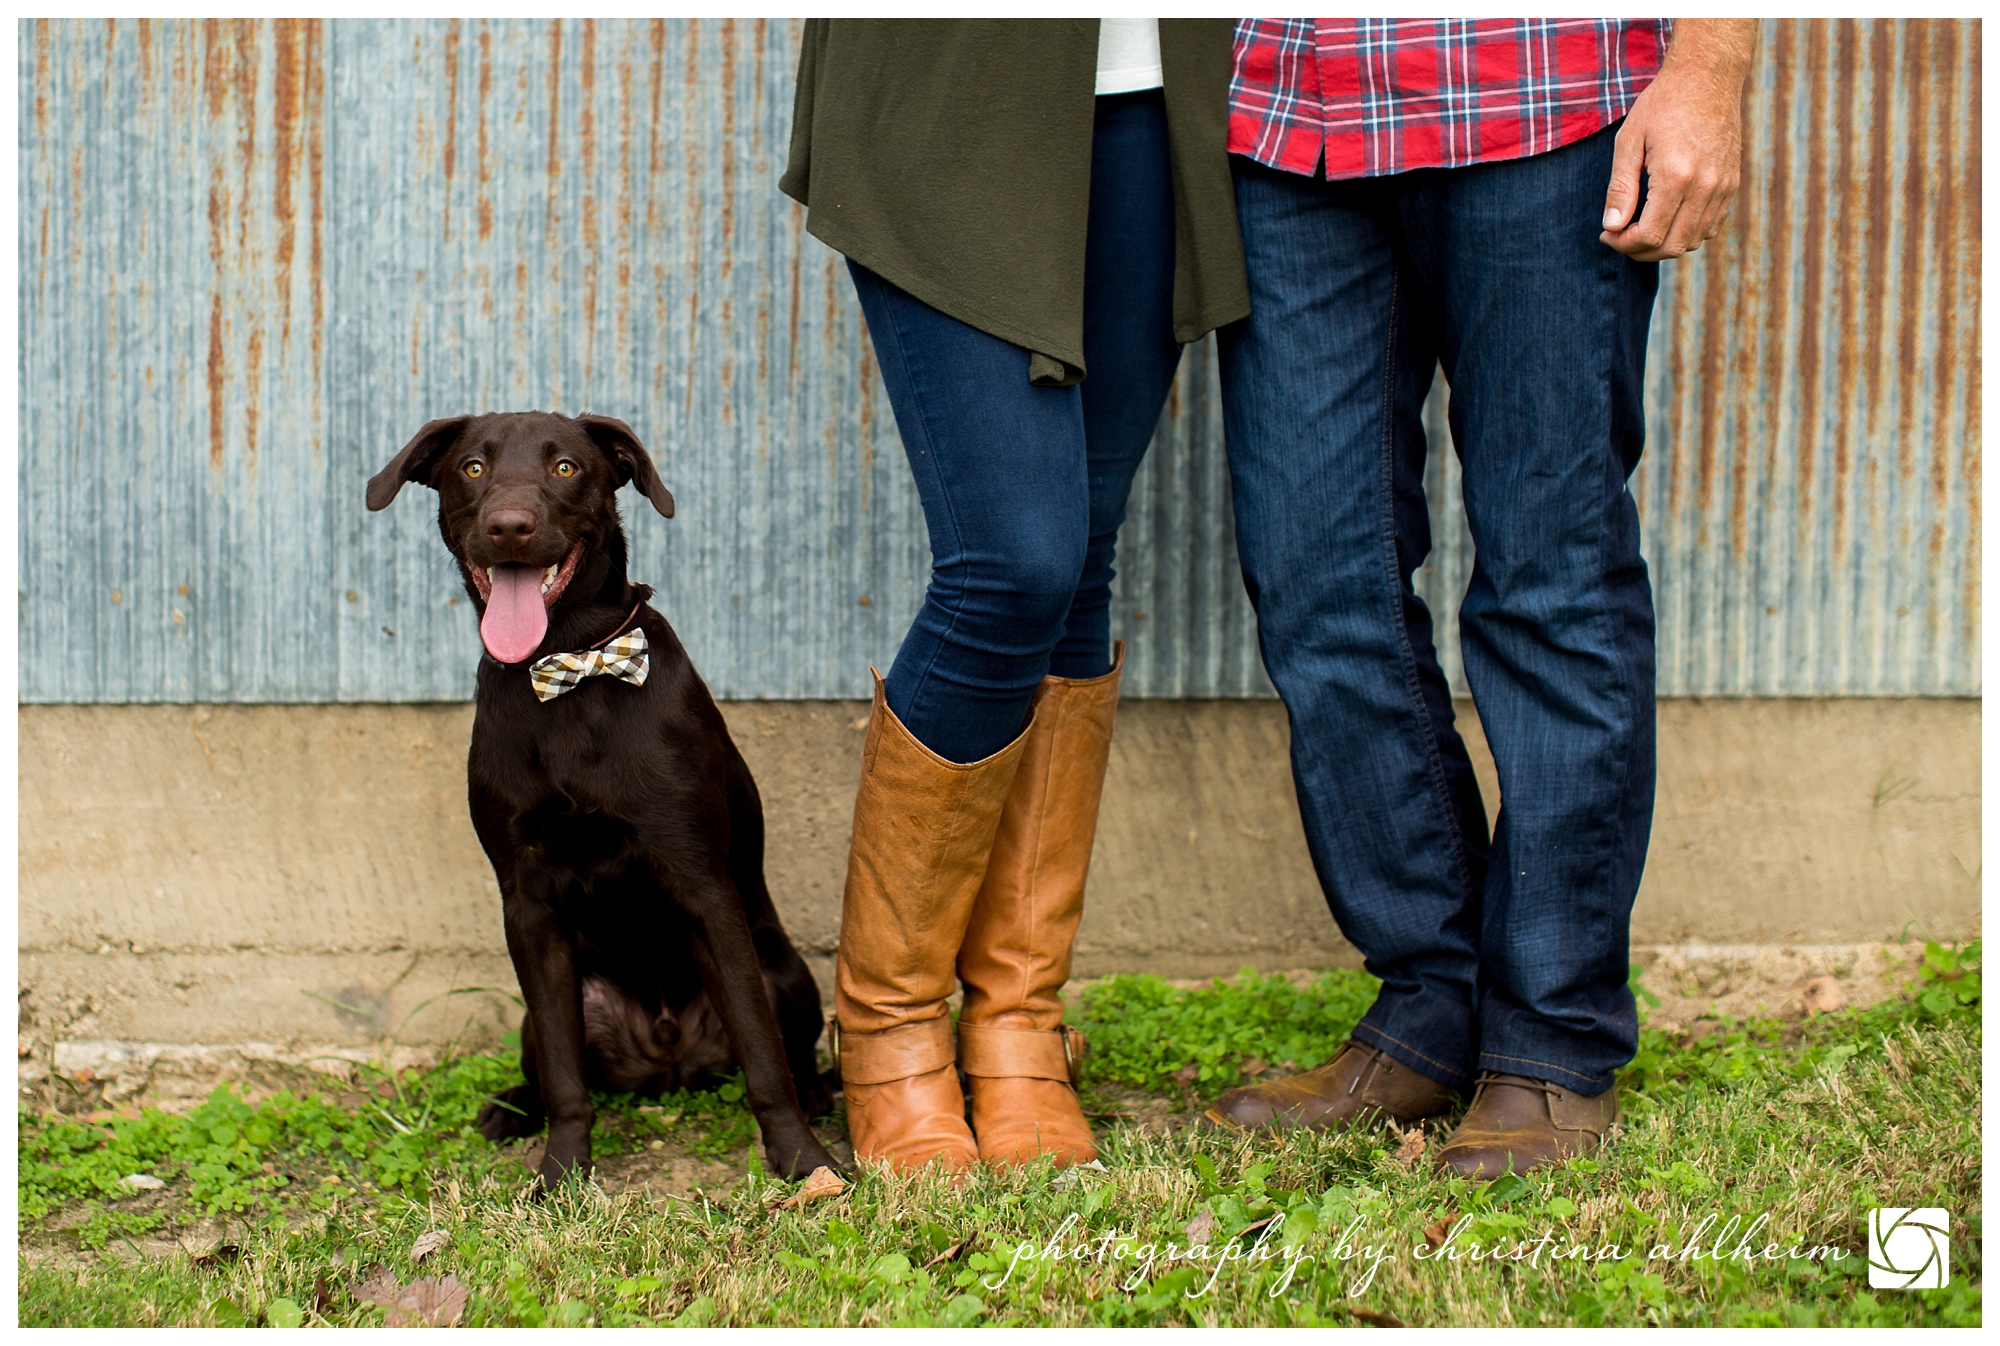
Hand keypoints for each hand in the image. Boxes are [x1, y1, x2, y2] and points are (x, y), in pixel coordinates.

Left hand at [1601, 19, 1757, 260]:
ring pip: (1693, 241)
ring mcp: (1723, 186)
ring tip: (1639, 230)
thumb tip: (1612, 227)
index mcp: (1677, 176)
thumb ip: (1620, 188)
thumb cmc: (1662, 105)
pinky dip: (1685, 233)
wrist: (1708, 77)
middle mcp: (1705, 186)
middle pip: (1672, 246)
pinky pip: (1710, 226)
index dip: (1623, 244)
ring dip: (1663, 245)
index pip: (1650, 236)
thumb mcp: (1629, 141)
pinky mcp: (1731, 183)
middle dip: (1640, 251)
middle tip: (1619, 237)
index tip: (1606, 234)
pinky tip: (1665, 219)